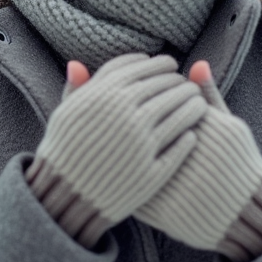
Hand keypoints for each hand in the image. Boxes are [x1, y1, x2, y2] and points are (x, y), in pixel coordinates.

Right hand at [26, 53, 206, 247]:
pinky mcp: (152, 171)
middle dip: (179, 81)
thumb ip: (77, 88)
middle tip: (187, 83)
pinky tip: (192, 132)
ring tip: (198, 102)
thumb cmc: (63, 152)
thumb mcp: (65, 115)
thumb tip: (76, 62)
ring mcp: (141, 143)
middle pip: (165, 87)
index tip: (169, 65)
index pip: (144, 68)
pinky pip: (181, 145)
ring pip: (180, 113)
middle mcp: (126, 114)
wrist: (64, 198)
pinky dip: (189, 135)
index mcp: (105, 94)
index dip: (160, 64)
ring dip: (193, 103)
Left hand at [133, 61, 261, 261]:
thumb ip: (209, 95)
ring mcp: (165, 185)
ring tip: (116, 134)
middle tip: (126, 115)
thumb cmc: (238, 163)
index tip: (147, 98)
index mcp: (194, 132)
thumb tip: (198, 63)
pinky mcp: (157, 208)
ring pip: (127, 156)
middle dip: (128, 119)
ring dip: (117, 142)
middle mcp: (176, 156)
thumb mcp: (228, 126)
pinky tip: (120, 160)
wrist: (245, 213)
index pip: (158, 104)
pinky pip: (126, 186)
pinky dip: (120, 171)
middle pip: (138, 128)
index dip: (150, 99)